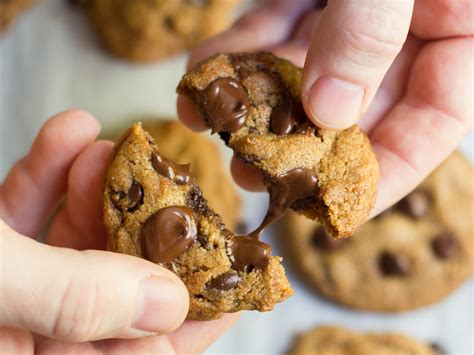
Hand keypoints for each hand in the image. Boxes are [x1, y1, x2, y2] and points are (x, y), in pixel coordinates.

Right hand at [0, 111, 237, 353]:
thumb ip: (76, 296)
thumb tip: (168, 301)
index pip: (141, 352)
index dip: (194, 313)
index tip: (234, 266)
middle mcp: (32, 331)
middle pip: (117, 286)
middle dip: (144, 225)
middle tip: (169, 184)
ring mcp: (15, 286)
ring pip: (77, 240)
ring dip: (99, 187)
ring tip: (112, 148)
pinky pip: (32, 211)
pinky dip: (52, 170)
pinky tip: (70, 130)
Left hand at [177, 0, 472, 213]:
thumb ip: (372, 26)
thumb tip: (330, 109)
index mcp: (464, 29)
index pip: (434, 124)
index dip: (385, 170)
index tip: (331, 203)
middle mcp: (414, 24)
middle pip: (360, 105)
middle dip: (301, 140)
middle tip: (254, 170)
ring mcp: (359, 8)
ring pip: (307, 70)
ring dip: (256, 100)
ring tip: (210, 125)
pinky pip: (278, 28)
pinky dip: (243, 50)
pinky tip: (205, 74)